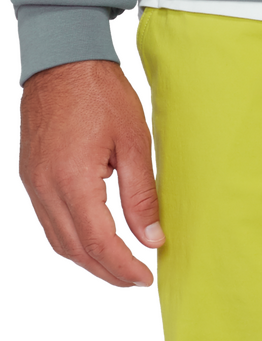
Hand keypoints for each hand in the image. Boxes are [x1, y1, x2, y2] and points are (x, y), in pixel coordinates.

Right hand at [17, 59, 164, 288]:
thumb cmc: (101, 93)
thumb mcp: (133, 141)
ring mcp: (32, 185)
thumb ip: (141, 195)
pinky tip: (91, 242)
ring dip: (87, 262)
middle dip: (107, 272)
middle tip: (137, 281)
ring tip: (118, 268)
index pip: (99, 243)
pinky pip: (48, 223)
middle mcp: (46, 189)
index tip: (148, 279)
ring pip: (58, 242)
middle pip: (75, 250)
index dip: (124, 267)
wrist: (62, 59)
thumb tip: (152, 239)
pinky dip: (70, 241)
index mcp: (73, 180)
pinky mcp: (29, 177)